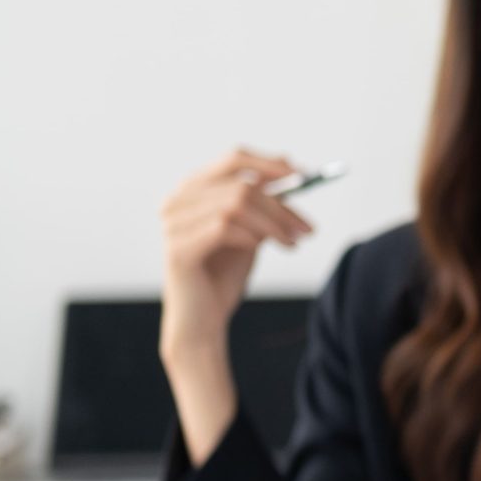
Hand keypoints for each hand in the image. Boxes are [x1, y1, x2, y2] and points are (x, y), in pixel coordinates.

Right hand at [159, 149, 313, 352]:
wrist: (203, 321)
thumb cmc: (223, 274)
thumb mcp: (249, 229)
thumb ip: (261, 200)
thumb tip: (289, 164)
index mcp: (192, 190)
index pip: (233, 160)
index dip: (271, 164)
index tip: (304, 176)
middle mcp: (177, 201)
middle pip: (240, 184)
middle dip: (281, 206)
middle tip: (306, 228)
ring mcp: (173, 224)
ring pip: (236, 205)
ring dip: (273, 224)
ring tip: (292, 243)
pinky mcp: (178, 248)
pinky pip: (224, 228)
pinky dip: (251, 236)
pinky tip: (261, 248)